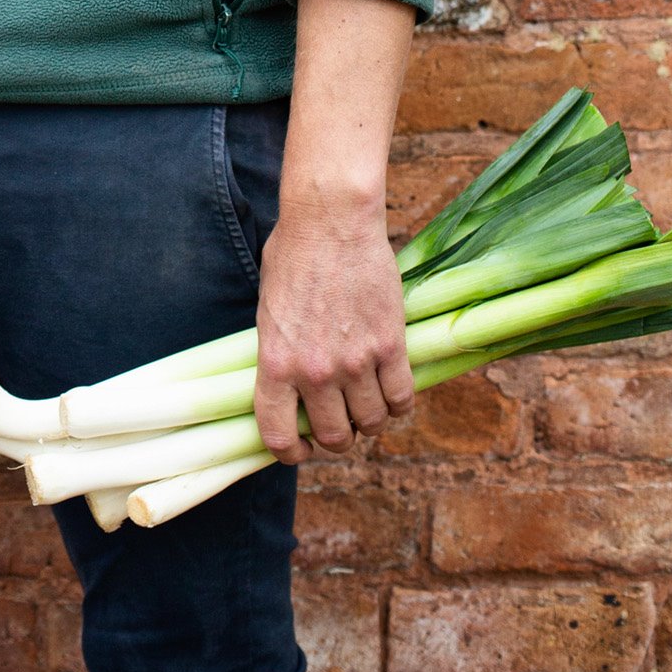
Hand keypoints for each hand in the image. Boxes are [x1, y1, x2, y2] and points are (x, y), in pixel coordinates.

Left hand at [253, 197, 412, 464]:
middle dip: (336, 436)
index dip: (288, 452)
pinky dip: (399, 404)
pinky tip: (392, 390)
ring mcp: (355, 362)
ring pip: (371, 424)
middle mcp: (315, 371)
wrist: (331, 220)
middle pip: (333, 437)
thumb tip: (287, 386)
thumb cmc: (294, 254)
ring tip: (366, 402)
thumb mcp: (269, 309)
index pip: (276, 435)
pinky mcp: (390, 346)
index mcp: (276, 362)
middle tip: (339, 419)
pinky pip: (401, 399)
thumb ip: (279, 353)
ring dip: (370, 420)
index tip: (298, 448)